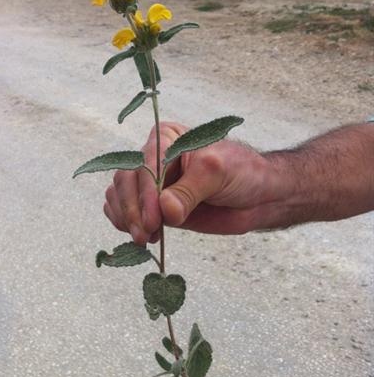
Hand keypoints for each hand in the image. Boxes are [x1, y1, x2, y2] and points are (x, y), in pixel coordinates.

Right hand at [104, 121, 280, 243]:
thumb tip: (164, 209)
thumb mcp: (218, 173)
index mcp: (167, 138)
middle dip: (133, 209)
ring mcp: (151, 184)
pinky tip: (140, 236)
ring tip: (144, 238)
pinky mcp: (154, 207)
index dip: (145, 192)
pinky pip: (124, 211)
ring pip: (119, 195)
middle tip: (145, 234)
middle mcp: (153, 158)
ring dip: (126, 218)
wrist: (258, 196)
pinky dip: (124, 223)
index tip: (154, 219)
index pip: (145, 163)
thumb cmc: (242, 173)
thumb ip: (190, 191)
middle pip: (126, 180)